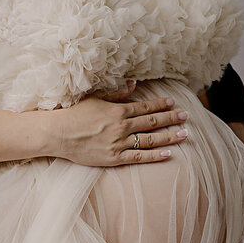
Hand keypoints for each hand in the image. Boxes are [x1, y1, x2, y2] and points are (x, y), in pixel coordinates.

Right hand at [42, 83, 187, 167]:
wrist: (57, 133)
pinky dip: (155, 156)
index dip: (161, 105)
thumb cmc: (73, 114)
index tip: (173, 103)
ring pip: (150, 139)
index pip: (145, 107)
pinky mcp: (114, 158)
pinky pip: (139, 157)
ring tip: (184, 134)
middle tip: (186, 117)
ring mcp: (119, 143)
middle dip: (171, 118)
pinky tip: (168, 153)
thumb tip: (133, 84)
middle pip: (152, 122)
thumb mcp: (95, 98)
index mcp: (118, 110)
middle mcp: (122, 126)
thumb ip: (116, 92)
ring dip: (169, 136)